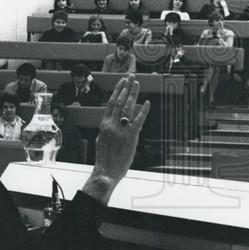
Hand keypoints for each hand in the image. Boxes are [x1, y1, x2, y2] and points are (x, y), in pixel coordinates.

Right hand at [84, 76, 150, 204]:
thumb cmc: (104, 158)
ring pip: (128, 108)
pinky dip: (144, 110)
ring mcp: (122, 130)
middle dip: (126, 88)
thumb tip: (110, 121)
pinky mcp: (131, 138)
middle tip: (131, 76)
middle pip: (120, 101)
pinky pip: (139, 120)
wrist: (106, 173)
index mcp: (103, 125)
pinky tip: (148, 102)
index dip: (117, 91)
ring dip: (133, 94)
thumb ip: (107, 129)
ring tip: (137, 84)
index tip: (122, 82)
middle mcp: (112, 125)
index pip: (111, 103)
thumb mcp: (101, 140)